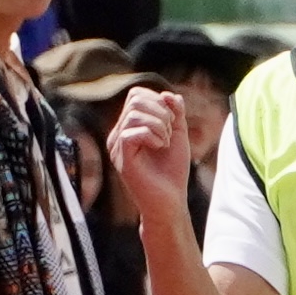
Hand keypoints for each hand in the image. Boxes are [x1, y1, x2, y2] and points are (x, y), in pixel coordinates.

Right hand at [108, 86, 196, 227]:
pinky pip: (132, 133)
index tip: (172, 119)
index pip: (135, 95)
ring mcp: (117, 146)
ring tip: (165, 142)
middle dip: (160, 111)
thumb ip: (176, 113)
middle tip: (169, 132)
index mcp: (129, 126)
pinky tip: (160, 147)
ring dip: (158, 125)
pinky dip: (152, 136)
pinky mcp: (121, 157)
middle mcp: (119, 134)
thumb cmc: (172, 170)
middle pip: (134, 100)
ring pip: (133, 114)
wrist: (170, 200)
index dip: (157, 99)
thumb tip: (169, 94)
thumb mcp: (178, 135)